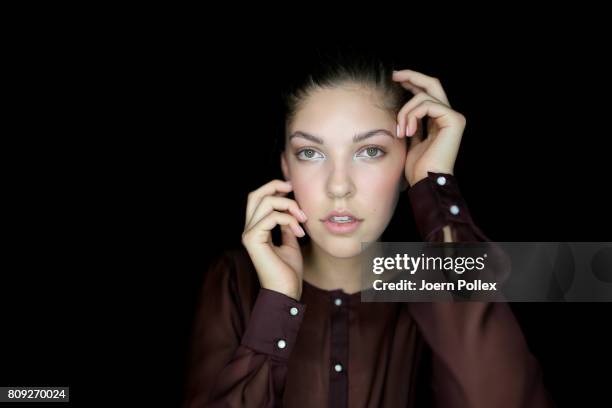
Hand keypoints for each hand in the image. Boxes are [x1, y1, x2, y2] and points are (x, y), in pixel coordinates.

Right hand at [241, 179, 306, 299]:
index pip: (258, 199)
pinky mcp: (253, 239)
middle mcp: (249, 230)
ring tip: (303, 220)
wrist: (286, 293)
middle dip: (275, 186)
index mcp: (256, 230)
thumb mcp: (291, 242)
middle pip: (255, 195)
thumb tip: (290, 212)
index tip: (292, 188)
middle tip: (293, 188)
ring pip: (266, 202)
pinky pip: (272, 217)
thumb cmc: (288, 272)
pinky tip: (300, 232)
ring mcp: (249, 234)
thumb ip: (287, 226)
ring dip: (290, 206)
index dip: (274, 188)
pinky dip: (289, 220)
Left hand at [393, 69, 466, 185]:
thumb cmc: (417, 166)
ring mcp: (453, 117)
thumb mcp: (409, 139)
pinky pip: (427, 104)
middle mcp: (449, 115)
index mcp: (439, 119)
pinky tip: (408, 132)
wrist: (426, 181)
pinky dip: (413, 115)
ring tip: (401, 131)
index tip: (394, 79)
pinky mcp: (454, 120)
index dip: (411, 82)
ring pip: (423, 96)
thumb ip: (410, 121)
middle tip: (393, 75)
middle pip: (432, 83)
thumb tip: (400, 105)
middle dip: (411, 76)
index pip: (426, 92)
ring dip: (405, 111)